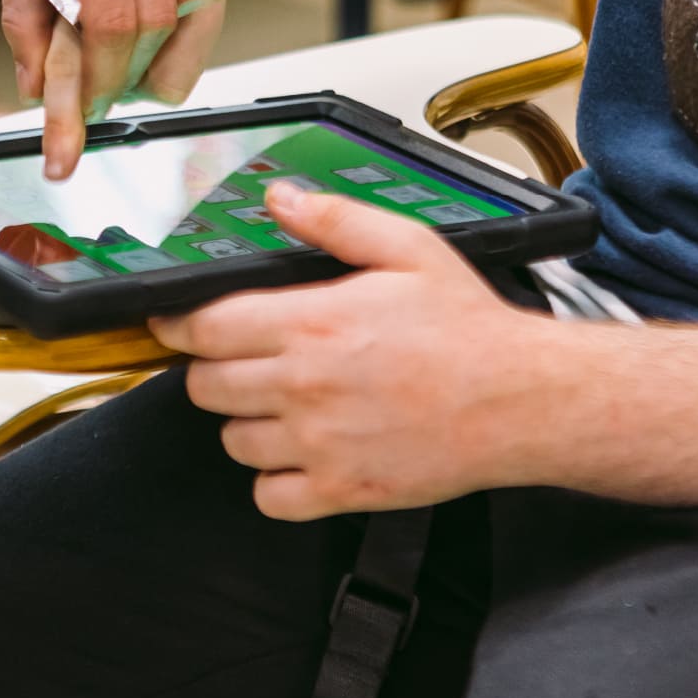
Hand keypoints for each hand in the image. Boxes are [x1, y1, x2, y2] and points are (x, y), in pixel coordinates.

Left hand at [0, 0, 231, 178]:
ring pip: (196, 2)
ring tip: (136, 72)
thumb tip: (39, 86)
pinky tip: (167, 35)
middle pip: (155, 20)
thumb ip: (25, 13)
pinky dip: (194, 16)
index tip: (85, 107)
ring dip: (168, 52)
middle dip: (129, 73)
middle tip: (104, 95)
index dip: (100, 77)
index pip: (110, 22)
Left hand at [151, 181, 564, 520]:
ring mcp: (319, 444)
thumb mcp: (408, 249)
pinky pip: (269, 497)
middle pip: (205, 386)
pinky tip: (300, 456)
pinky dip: (275, 482)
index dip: (179, 324)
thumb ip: (335, 221)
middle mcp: (304, 386)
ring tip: (283, 406)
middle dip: (214, 370)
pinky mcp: (340, 490)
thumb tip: (281, 200)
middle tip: (242, 361)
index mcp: (310, 323)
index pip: (203, 327)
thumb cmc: (469, 329)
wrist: (521, 400)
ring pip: (234, 441)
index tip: (176, 324)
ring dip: (247, 423)